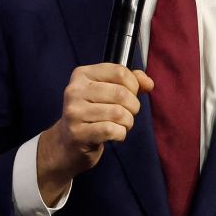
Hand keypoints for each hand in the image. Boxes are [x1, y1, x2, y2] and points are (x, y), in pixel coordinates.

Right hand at [36, 64, 153, 205]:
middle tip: (127, 114)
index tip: (131, 94)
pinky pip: (112, 130)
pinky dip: (121, 134)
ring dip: (127, 122)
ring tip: (120, 125)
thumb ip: (131, 83)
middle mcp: (75, 91)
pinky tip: (114, 135)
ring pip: (118, 113)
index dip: (134, 85)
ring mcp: (74, 112)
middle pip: (121, 93)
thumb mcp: (108, 92)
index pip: (119, 72)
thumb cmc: (92, 115)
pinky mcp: (78, 133)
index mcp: (82, 74)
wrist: (67, 144)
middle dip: (133, 106)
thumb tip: (148, 83)